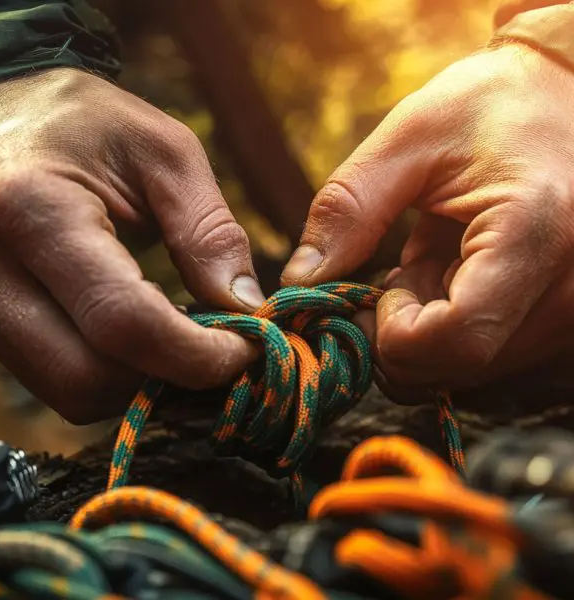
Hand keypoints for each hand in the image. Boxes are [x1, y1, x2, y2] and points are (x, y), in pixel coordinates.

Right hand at [0, 68, 263, 423]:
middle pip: (91, 377)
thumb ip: (208, 231)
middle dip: (170, 376)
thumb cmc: (87, 122)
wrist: (1, 116)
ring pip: (72, 392)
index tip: (245, 350)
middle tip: (219, 346)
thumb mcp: (163, 153)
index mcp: (31, 210)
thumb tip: (246, 309)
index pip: (123, 322)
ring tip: (181, 335)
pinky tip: (141, 334)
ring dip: (141, 380)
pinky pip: (57, 380)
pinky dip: (112, 373)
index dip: (196, 355)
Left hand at [282, 44, 573, 390]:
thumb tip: (300, 282)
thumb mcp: (408, 140)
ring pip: (470, 367)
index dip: (394, 333)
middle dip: (400, 336)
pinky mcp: (561, 313)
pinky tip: (447, 274)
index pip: (457, 339)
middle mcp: (570, 286)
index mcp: (533, 231)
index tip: (378, 289)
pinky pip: (488, 352)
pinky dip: (448, 326)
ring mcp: (573, 307)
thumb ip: (349, 211)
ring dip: (424, 329)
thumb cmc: (489, 104)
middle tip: (387, 277)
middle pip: (460, 365)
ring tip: (424, 263)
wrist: (561, 93)